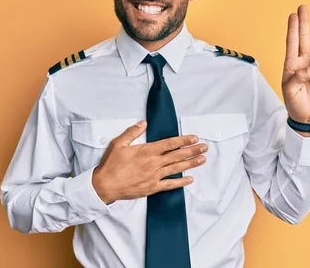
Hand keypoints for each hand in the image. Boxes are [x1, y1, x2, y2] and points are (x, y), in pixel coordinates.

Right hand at [92, 121, 207, 203]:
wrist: (105, 185)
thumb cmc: (111, 164)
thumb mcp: (119, 143)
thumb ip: (132, 132)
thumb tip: (144, 123)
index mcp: (147, 151)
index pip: (170, 144)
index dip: (183, 141)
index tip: (194, 138)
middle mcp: (154, 163)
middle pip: (177, 155)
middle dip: (192, 151)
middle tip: (204, 147)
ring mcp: (154, 176)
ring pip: (177, 168)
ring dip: (191, 164)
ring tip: (202, 159)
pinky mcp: (152, 187)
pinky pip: (170, 185)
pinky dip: (181, 182)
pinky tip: (190, 179)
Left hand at [281, 5, 309, 135]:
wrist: (309, 117)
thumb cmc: (295, 103)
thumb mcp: (290, 90)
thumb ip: (298, 76)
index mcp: (292, 64)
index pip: (292, 43)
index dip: (293, 28)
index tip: (293, 14)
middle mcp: (305, 63)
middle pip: (306, 39)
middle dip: (304, 23)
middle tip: (302, 8)